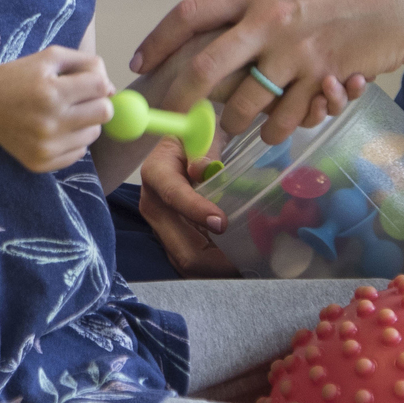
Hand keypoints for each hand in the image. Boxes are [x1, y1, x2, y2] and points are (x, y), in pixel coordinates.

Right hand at [0, 46, 113, 171]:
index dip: (99, 81)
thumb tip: (112, 89)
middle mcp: (49, 122)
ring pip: (93, 134)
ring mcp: (45, 146)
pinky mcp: (41, 163)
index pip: (102, 86)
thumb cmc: (18, 76)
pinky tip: (54, 129)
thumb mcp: (50, 57)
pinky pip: (79, 153)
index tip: (86, 82)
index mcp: (51, 92)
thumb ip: (86, 64)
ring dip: (86, 122)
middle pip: (104, 113)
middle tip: (79, 98)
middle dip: (97, 102)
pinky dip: (73, 140)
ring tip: (63, 113)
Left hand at [132, 0, 403, 140]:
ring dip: (238, 123)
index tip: (141, 63)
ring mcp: (298, 55)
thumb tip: (229, 9)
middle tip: (173, 119)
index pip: (191, 14)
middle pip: (205, 69)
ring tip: (243, 123)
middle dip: (180, 101)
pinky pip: (287, 120)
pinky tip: (289, 118)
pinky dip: (280, 128)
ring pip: (246, 107)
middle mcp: (271, 22)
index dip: (158, 41)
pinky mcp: (325, 81)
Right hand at [135, 138, 236, 276]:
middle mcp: (154, 206)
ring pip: (188, 262)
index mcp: (156, 173)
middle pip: (182, 248)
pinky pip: (194, 260)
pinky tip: (239, 261)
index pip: (174, 197)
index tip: (223, 223)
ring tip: (248, 265)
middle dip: (216, 260)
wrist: (181, 143)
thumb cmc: (194, 135)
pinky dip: (216, 266)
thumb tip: (204, 169)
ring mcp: (162, 226)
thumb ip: (205, 150)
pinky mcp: (173, 237)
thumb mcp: (200, 133)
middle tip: (249, 260)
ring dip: (219, 269)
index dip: (197, 211)